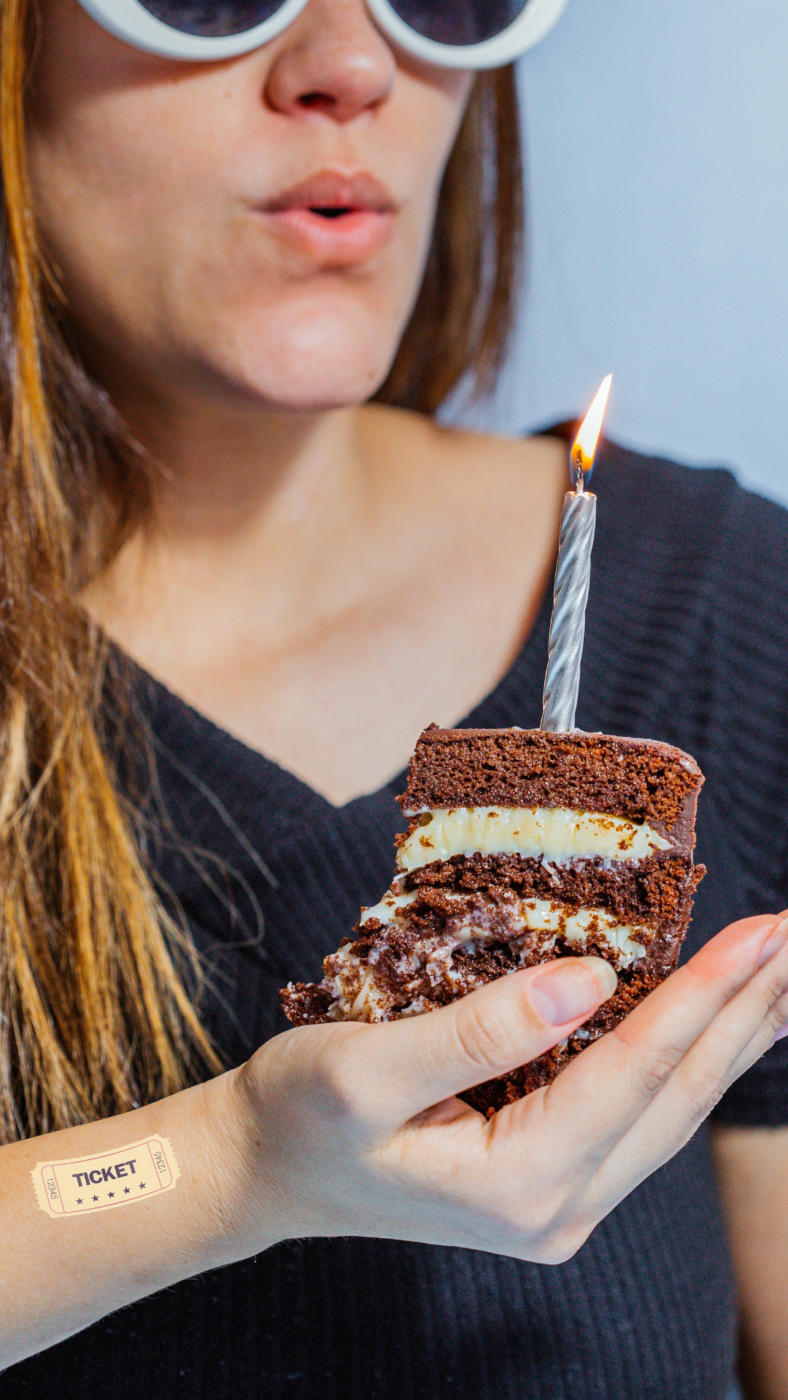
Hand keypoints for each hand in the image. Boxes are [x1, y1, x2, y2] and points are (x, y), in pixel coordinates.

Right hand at [223, 913, 787, 1263]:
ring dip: (729, 1033)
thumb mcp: (362, 1071)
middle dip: (745, 1011)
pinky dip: (685, 1056)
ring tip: (777, 971)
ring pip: (671, 1109)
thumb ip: (478, 1030)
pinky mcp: (550, 1175)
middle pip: (678, 1098)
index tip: (763, 931)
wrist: (264, 1171)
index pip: (636, 1073)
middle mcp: (557, 1205)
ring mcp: (560, 1199)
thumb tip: (588, 979)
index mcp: (518, 1182)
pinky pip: (640, 1111)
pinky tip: (715, 1022)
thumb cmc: (298, 1118)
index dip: (704, 996)